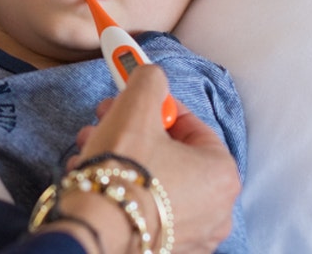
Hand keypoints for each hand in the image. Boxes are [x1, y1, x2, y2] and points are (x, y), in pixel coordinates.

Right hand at [67, 66, 240, 253]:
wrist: (94, 232)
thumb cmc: (122, 172)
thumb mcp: (136, 107)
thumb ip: (150, 80)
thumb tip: (152, 74)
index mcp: (222, 174)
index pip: (190, 125)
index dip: (155, 108)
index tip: (129, 101)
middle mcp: (218, 210)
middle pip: (171, 155)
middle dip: (132, 133)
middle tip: (103, 122)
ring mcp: (194, 236)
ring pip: (157, 183)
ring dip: (123, 161)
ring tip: (89, 152)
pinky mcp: (167, 251)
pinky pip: (149, 212)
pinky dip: (126, 194)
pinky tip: (97, 182)